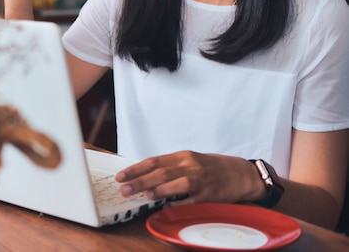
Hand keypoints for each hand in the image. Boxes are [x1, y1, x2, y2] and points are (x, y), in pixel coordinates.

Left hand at [115, 151, 259, 205]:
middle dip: (140, 181)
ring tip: (143, 195)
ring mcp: (200, 180)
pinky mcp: (209, 195)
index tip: (121, 176)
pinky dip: (177, 203)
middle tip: (124, 189)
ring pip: (175, 184)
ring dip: (158, 190)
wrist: (241, 174)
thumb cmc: (212, 167)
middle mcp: (190, 165)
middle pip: (161, 173)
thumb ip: (170, 167)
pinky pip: (190, 200)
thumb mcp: (191, 160)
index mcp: (183, 156)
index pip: (154, 161)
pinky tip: (166, 207)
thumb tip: (145, 176)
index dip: (136, 169)